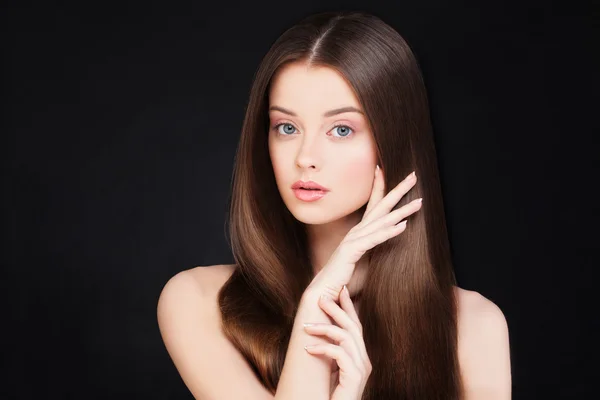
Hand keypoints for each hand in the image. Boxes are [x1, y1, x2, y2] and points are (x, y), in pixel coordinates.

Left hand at [303, 286, 370, 399]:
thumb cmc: (328, 394)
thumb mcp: (329, 368)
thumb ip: (331, 352)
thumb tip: (320, 328)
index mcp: (359, 357)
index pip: (356, 326)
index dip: (349, 307)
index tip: (340, 290)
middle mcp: (364, 362)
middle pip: (353, 327)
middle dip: (337, 310)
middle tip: (321, 298)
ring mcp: (361, 370)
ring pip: (346, 338)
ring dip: (324, 328)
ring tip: (306, 327)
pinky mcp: (355, 378)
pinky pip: (340, 354)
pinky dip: (323, 348)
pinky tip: (309, 348)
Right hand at [307, 166, 421, 301]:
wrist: (324, 291)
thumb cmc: (343, 279)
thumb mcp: (363, 262)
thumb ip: (373, 251)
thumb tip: (387, 247)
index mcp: (359, 232)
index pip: (373, 204)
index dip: (380, 186)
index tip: (387, 169)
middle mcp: (356, 231)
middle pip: (380, 205)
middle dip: (398, 190)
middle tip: (413, 175)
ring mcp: (353, 239)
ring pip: (382, 221)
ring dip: (401, 211)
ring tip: (419, 202)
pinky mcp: (352, 251)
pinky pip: (374, 240)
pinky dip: (388, 232)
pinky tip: (403, 226)